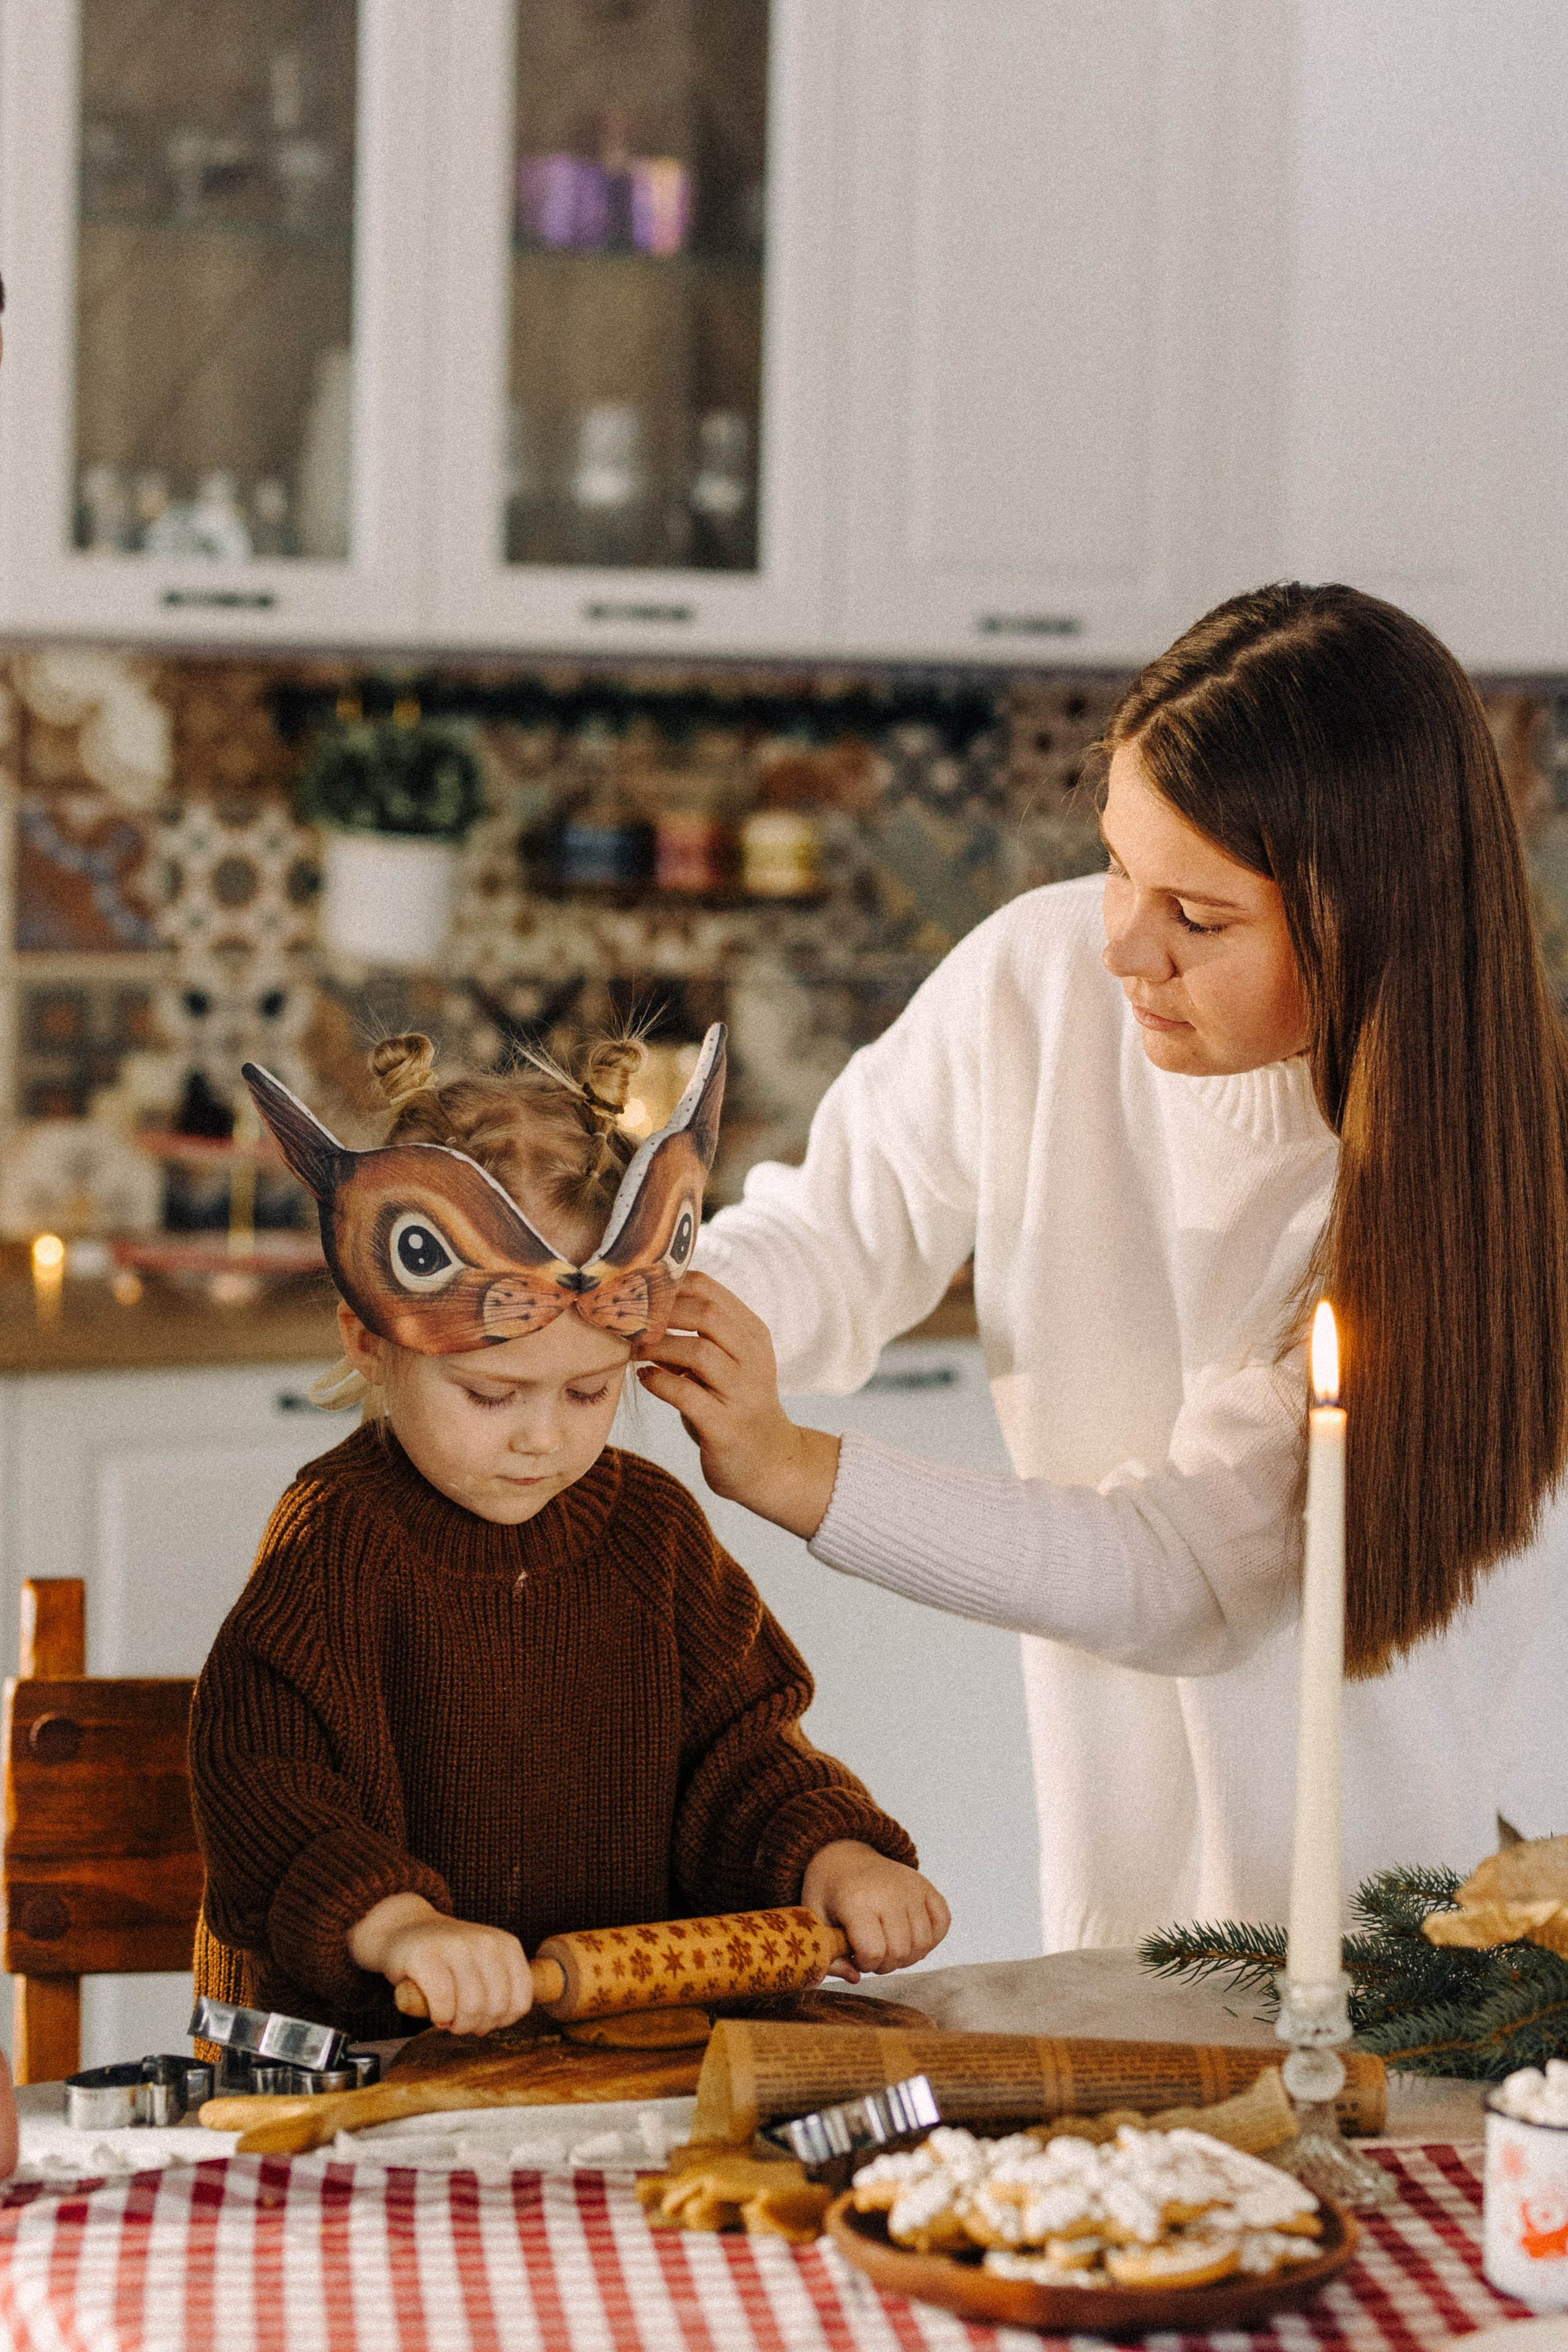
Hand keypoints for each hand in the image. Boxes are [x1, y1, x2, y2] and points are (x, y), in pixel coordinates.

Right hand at [348, 1892, 532, 2035]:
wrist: (406, 1928)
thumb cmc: (448, 1957)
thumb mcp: (485, 1963)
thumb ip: (501, 1988)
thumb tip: (502, 2021)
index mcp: (506, 1945)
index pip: (521, 2000)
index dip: (504, 2021)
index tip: (486, 2020)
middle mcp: (485, 1942)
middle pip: (496, 2007)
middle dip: (479, 2026)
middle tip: (463, 2023)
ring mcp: (454, 1946)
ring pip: (472, 2007)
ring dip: (459, 2026)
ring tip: (449, 2020)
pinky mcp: (424, 1955)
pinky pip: (443, 2002)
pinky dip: (441, 2018)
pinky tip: (436, 2015)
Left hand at [634, 1273, 840, 1538]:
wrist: (769, 1463)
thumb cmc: (735, 1407)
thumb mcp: (726, 1365)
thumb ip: (697, 1337)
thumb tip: (644, 1309)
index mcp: (753, 1335)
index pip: (710, 1290)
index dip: (669, 1286)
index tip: (638, 1296)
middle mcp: (754, 1359)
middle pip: (707, 1314)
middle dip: (660, 1314)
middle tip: (630, 1323)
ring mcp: (744, 1393)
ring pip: (699, 1352)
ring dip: (657, 1347)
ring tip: (634, 1351)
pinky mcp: (726, 1426)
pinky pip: (687, 1394)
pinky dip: (659, 1382)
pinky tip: (645, 1379)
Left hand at [800, 1840, 951, 1975]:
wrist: (845, 1857)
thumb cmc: (828, 1892)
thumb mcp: (815, 1920)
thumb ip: (829, 1954)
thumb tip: (855, 1978)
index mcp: (856, 1900)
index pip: (874, 1951)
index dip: (864, 1963)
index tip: (854, 1954)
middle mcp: (888, 1892)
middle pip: (900, 1952)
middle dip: (885, 1964)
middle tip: (871, 1954)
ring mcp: (911, 1887)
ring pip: (923, 1943)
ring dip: (907, 1956)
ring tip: (889, 1947)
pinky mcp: (926, 1886)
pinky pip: (943, 1922)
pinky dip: (931, 1938)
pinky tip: (910, 1937)